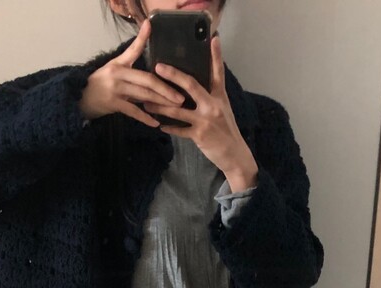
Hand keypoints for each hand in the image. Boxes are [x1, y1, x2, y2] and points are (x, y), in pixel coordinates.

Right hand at [79, 19, 184, 127]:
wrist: (80, 99)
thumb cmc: (100, 86)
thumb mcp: (113, 72)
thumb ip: (131, 73)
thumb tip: (153, 80)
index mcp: (119, 63)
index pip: (133, 49)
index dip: (141, 37)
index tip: (150, 25)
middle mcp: (118, 73)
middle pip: (147, 79)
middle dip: (166, 88)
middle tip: (180, 96)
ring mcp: (115, 88)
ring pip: (143, 95)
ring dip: (160, 102)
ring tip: (174, 107)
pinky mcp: (113, 103)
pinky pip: (133, 111)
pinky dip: (145, 118)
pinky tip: (155, 123)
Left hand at [145, 35, 258, 188]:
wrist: (234, 154)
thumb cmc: (226, 131)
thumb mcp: (223, 110)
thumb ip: (211, 97)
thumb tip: (195, 87)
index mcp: (219, 96)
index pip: (218, 72)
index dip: (216, 56)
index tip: (213, 39)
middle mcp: (212, 105)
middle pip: (191, 85)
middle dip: (173, 75)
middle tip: (158, 67)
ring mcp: (205, 120)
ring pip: (178, 109)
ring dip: (160, 105)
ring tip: (146, 101)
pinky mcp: (199, 135)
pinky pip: (180, 130)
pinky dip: (169, 128)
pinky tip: (160, 125)